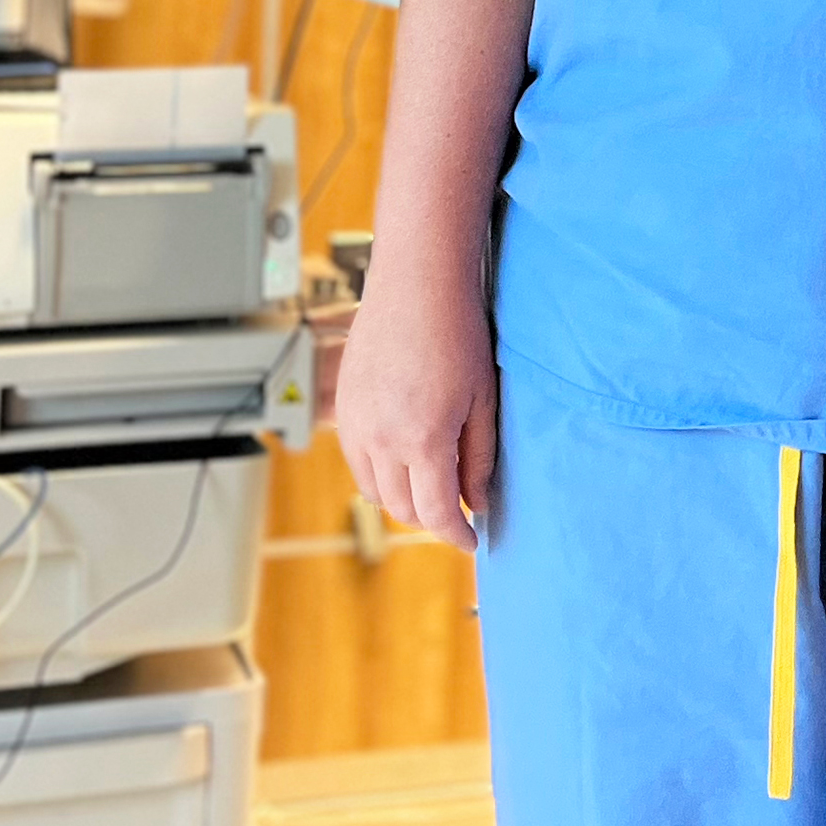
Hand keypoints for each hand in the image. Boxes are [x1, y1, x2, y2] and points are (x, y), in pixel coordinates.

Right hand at [331, 248, 497, 551]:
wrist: (417, 286)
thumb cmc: (457, 334)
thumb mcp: (483, 401)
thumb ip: (478, 458)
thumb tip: (476, 502)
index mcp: (422, 439)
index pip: (435, 512)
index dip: (456, 534)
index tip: (471, 540)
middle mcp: (381, 438)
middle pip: (403, 508)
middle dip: (432, 517)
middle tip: (456, 510)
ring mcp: (356, 424)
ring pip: (375, 491)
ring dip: (404, 498)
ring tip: (432, 485)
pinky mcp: (343, 409)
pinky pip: (357, 464)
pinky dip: (378, 474)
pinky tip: (403, 460)